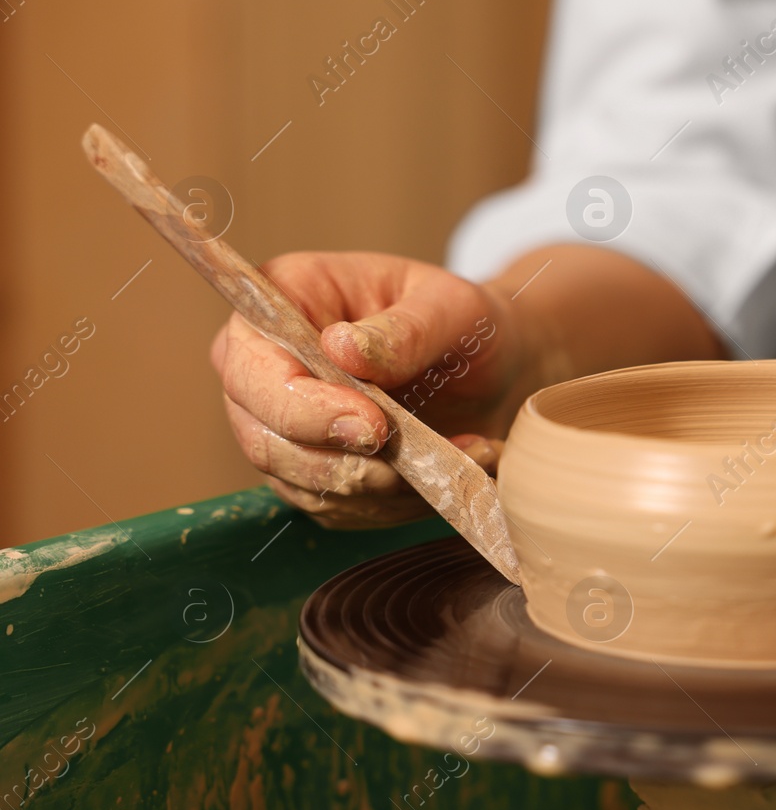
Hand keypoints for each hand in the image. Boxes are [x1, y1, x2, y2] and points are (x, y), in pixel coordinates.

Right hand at [210, 251, 527, 526]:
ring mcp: (281, 426)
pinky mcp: (312, 473)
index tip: (373, 425)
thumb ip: (403, 330)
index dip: (304, 409)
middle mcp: (266, 365)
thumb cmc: (460, 322)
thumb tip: (341, 349)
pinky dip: (394, 503)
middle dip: (342, 461)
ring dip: (381, 486)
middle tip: (411, 455)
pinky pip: (338, 508)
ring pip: (301, 483)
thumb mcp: (451, 309)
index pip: (254, 370)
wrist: (487, 368)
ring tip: (450, 456)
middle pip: (264, 439)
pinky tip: (440, 475)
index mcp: (284, 300)